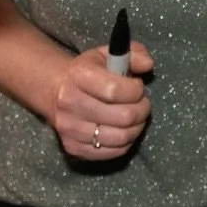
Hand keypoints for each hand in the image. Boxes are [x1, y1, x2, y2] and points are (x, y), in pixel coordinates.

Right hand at [50, 42, 152, 160]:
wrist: (58, 91)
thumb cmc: (91, 72)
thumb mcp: (110, 55)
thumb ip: (134, 54)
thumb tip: (148, 65)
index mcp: (79, 75)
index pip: (115, 90)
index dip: (136, 91)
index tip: (137, 87)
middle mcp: (70, 102)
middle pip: (123, 117)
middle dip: (141, 110)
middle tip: (141, 104)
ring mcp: (70, 128)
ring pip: (121, 137)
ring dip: (136, 128)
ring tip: (135, 117)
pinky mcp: (73, 147)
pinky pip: (113, 152)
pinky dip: (126, 142)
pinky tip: (124, 130)